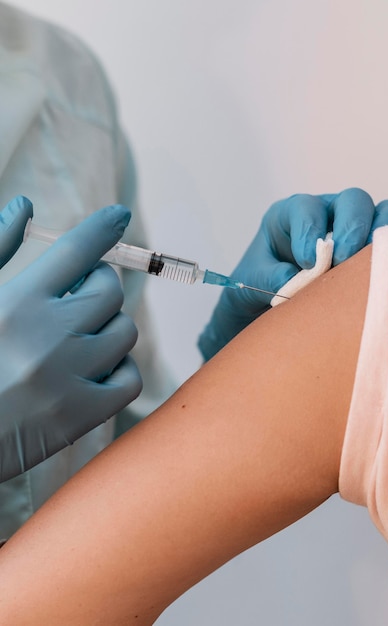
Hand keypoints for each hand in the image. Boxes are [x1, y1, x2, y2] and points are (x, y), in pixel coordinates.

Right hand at [0, 197, 141, 481]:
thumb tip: (26, 205)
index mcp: (16, 303)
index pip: (76, 250)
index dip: (102, 228)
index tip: (118, 215)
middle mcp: (47, 337)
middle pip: (109, 290)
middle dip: (97, 285)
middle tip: (77, 296)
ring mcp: (67, 379)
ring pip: (124, 332)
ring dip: (108, 327)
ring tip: (79, 336)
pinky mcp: (80, 418)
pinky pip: (129, 380)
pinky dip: (119, 370)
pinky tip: (93, 370)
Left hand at [198, 187, 387, 359]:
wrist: (265, 303)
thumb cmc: (258, 284)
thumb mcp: (250, 280)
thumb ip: (268, 277)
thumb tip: (292, 281)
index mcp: (290, 214)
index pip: (306, 207)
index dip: (309, 228)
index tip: (306, 260)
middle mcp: (326, 213)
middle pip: (353, 201)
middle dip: (352, 228)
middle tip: (342, 259)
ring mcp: (353, 229)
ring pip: (383, 214)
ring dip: (379, 238)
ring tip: (365, 269)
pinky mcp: (370, 249)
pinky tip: (377, 276)